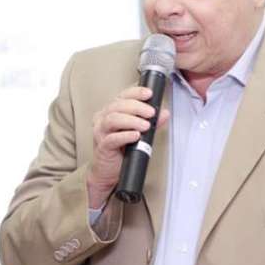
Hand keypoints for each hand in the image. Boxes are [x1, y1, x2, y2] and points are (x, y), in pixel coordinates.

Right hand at [87, 86, 169, 207]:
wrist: (108, 171)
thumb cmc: (121, 149)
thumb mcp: (138, 132)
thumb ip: (151, 122)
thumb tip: (164, 113)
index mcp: (110, 111)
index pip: (122, 96)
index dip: (135, 93)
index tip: (149, 94)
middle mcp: (102, 119)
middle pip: (117, 106)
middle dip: (137, 107)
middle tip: (151, 113)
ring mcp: (100, 132)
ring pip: (113, 120)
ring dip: (132, 120)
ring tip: (145, 125)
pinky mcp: (102, 146)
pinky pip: (112, 139)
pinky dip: (125, 135)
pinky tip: (135, 136)